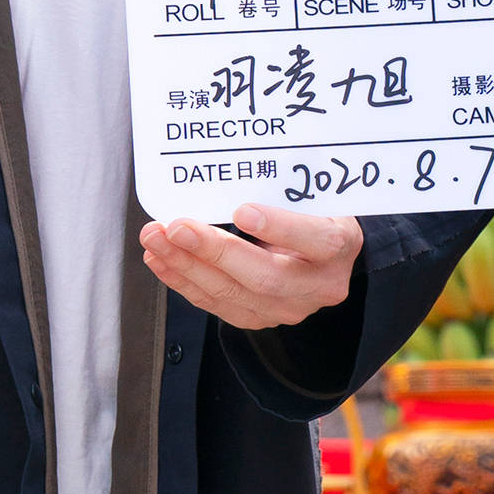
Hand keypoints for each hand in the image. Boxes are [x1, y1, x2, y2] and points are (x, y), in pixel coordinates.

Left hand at [139, 204, 362, 330]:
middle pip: (265, 276)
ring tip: (155, 240)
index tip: (243, 211)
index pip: (316, 240)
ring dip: (186, 266)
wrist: (328, 256)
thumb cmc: (316, 215)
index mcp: (338, 246)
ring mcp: (289, 308)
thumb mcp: (313, 197)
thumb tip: (228, 175)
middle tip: (176, 227)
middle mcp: (318, 285)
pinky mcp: (261, 318)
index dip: (279, 227)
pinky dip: (183, 281)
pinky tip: (160, 259)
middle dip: (213, 251)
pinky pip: (216, 304)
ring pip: (233, 294)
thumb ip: (282, 192)